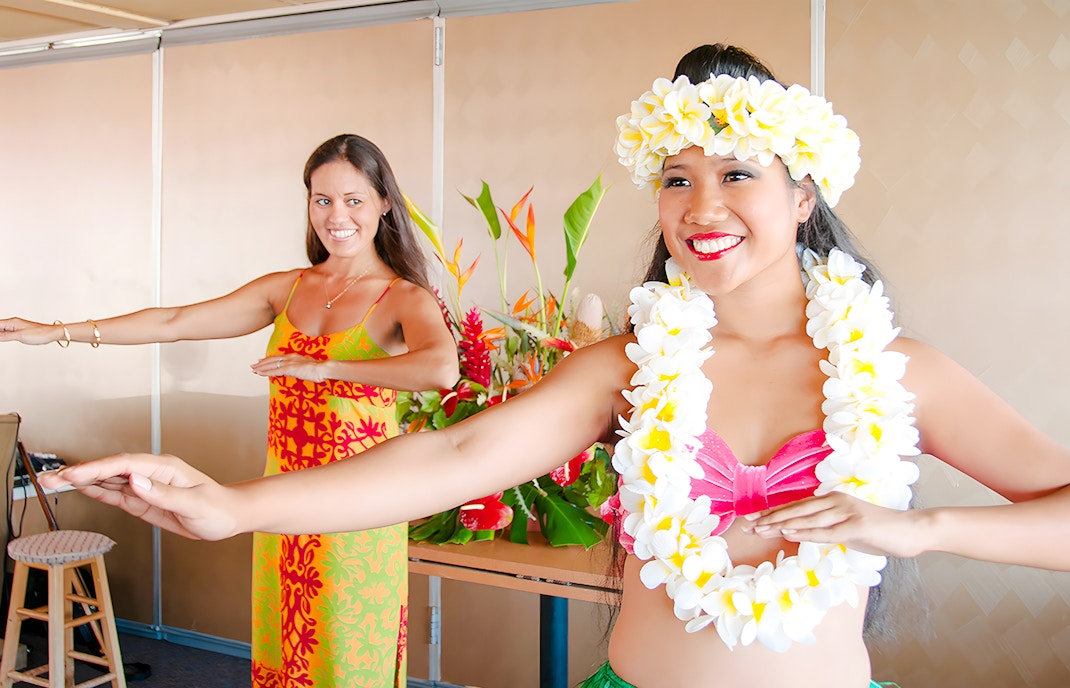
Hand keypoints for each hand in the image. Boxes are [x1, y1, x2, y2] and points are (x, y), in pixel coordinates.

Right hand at [0, 318, 60, 344]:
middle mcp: (13, 323)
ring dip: (0, 335)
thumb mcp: (20, 336)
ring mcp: (16, 327)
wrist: (52, 334)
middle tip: (0, 339)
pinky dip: (3, 336)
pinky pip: (7, 333)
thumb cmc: (39, 333)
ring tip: (1, 339)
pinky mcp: (20, 332)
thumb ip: (5, 336)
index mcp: (12, 322)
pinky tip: (2, 339)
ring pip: (2, 330)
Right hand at [38, 453, 240, 540]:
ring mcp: (146, 486)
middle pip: (109, 470)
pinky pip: (116, 494)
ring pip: (108, 481)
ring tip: (53, 483)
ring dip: (81, 482)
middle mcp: (151, 473)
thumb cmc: (218, 508)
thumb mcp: (194, 504)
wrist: (229, 517)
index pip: (124, 465)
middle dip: (79, 473)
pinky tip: (79, 489)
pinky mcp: (144, 500)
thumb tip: (136, 482)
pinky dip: (96, 491)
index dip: (97, 469)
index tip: (74, 475)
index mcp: (164, 468)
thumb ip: (164, 494)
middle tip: (49, 478)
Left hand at [250, 355, 326, 381]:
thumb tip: (296, 372)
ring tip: (253, 370)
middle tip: (253, 365)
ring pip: (271, 365)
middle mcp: (290, 358)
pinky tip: (260, 374)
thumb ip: (299, 368)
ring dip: (261, 368)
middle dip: (262, 363)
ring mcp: (289, 363)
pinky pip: (275, 370)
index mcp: (294, 357)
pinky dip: (266, 372)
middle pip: (272, 360)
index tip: (262, 361)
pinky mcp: (289, 368)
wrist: (323, 368)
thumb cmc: (319, 370)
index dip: (269, 359)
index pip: (278, 357)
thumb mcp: (307, 368)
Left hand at [740, 491, 928, 558]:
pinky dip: (805, 532)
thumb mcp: (847, 529)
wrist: (913, 530)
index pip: (796, 507)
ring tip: (760, 530)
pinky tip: (788, 532)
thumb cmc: (881, 532)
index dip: (773, 513)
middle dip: (769, 518)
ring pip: (806, 519)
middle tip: (747, 526)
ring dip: (780, 525)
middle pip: (796, 510)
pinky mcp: (857, 526)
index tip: (752, 520)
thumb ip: (826, 529)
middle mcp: (836, 502)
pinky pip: (826, 531)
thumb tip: (802, 533)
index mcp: (832, 501)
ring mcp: (846, 512)